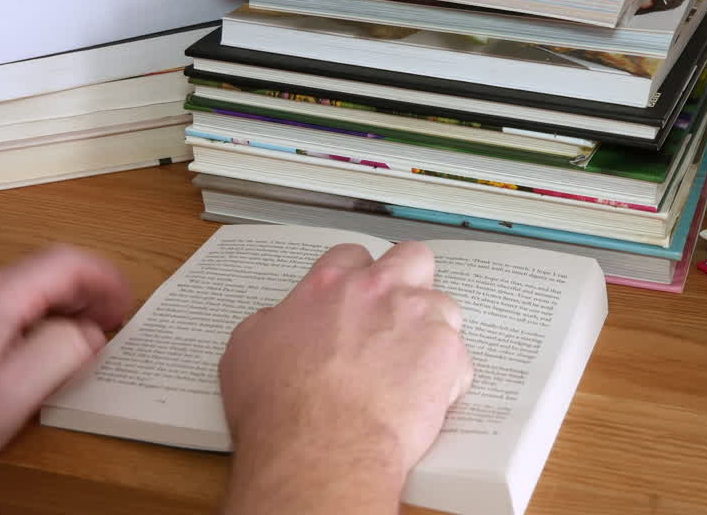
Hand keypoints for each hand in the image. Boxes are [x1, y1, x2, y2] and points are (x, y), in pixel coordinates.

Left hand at [0, 246, 131, 500]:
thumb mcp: (17, 393)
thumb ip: (64, 351)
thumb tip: (88, 332)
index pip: (66, 263)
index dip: (105, 280)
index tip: (123, 304)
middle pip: (42, 272)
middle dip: (83, 294)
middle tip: (106, 324)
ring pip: (17, 289)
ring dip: (54, 307)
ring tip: (72, 339)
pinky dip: (23, 319)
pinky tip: (24, 350)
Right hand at [219, 241, 472, 514]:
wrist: (321, 449)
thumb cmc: (280, 408)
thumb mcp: (247, 349)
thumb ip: (271, 323)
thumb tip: (277, 322)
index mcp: (329, 285)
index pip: (353, 256)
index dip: (356, 278)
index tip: (355, 300)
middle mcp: (379, 292)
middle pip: (412, 258)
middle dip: (409, 279)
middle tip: (397, 313)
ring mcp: (419, 319)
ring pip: (444, 305)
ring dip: (432, 329)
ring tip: (414, 364)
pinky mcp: (447, 356)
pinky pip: (459, 357)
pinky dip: (447, 376)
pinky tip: (425, 398)